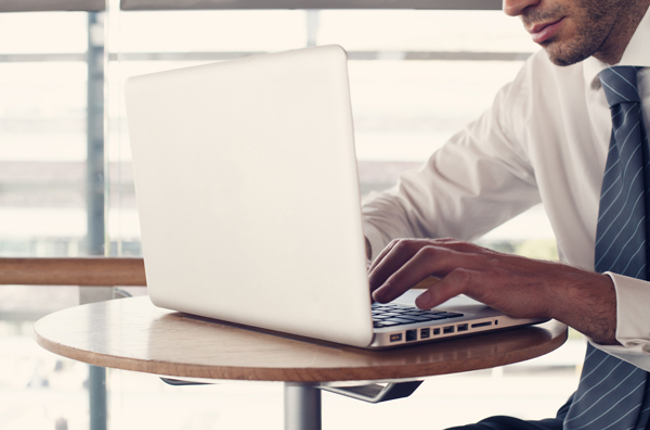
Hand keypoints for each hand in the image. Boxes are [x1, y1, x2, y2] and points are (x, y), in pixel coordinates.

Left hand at [368, 238, 618, 344]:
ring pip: (425, 260)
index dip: (380, 263)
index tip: (364, 282)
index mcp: (447, 247)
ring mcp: (469, 260)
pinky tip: (421, 305)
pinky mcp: (485, 277)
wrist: (545, 285)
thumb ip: (438, 275)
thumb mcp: (464, 274)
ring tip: (382, 298)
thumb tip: (406, 288)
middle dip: (381, 270)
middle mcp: (454, 249)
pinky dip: (436, 292)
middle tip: (365, 293)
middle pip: (407, 249)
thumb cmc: (503, 284)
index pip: (403, 246)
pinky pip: (455, 280)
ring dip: (398, 279)